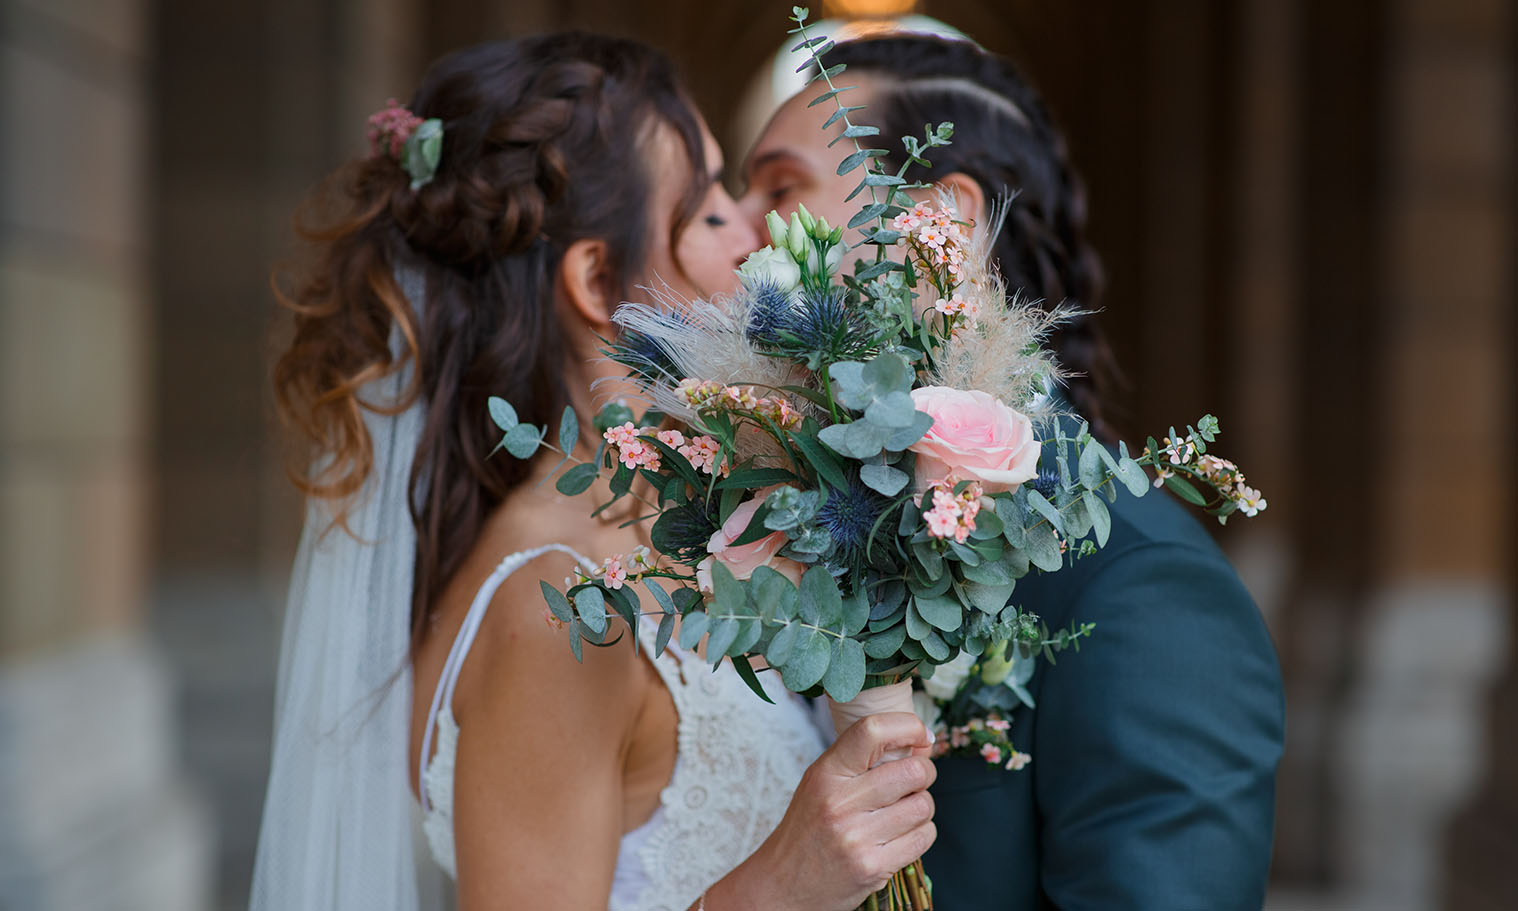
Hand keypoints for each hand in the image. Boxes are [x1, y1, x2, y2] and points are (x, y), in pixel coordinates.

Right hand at [709, 711, 937, 910]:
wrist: (782, 884)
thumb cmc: (807, 829)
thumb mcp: (821, 783)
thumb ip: (862, 760)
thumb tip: (921, 743)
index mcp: (827, 773)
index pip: (872, 730)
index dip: (907, 726)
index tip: (919, 735)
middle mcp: (840, 802)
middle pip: (912, 770)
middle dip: (924, 772)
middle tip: (915, 779)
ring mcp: (857, 837)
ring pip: (923, 805)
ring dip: (922, 806)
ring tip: (903, 811)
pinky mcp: (873, 867)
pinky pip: (923, 837)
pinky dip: (921, 833)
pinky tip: (901, 834)